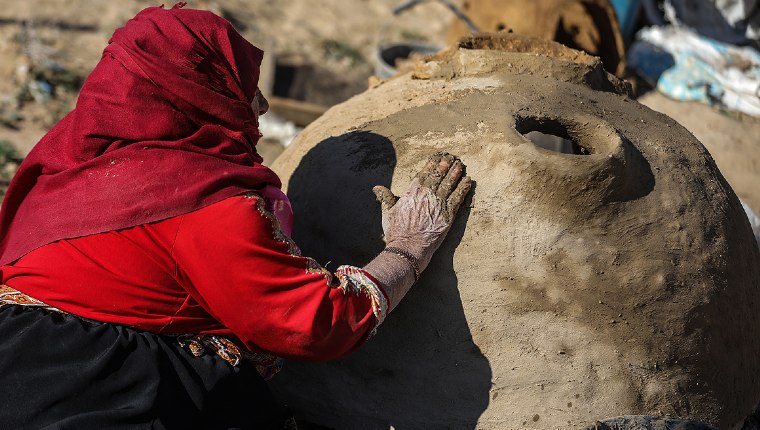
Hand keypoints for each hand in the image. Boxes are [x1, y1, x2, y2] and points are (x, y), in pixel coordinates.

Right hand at [372, 152, 471, 270]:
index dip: (432, 165)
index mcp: (412, 192)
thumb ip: (386, 197)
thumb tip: (377, 187)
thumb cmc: (396, 232)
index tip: (437, 158)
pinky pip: (458, 197)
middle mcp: (427, 194)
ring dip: (456, 173)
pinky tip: (468, 181)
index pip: (424, 174)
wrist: (408, 248)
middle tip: (452, 158)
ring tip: (460, 165)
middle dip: (445, 165)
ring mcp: (439, 203)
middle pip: (438, 176)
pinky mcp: (448, 214)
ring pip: (449, 183)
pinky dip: (464, 188)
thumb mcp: (388, 212)